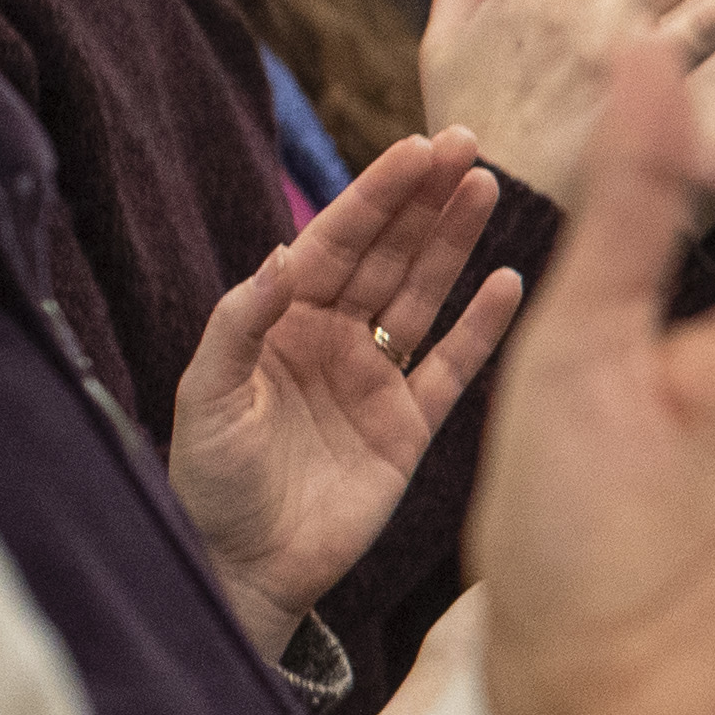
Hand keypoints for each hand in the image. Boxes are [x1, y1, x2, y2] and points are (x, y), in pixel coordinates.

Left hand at [169, 126, 521, 644]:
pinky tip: (510, 282)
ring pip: (426, 296)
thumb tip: (283, 256)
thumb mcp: (205, 397)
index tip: (418, 149)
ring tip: (489, 189)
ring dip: (456, 243)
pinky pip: (454, 368)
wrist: (241, 569)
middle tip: (469, 145)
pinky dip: (484, 327)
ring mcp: (377, 380)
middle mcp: (334, 339)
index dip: (378, 195)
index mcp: (282, 322)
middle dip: (426, 200)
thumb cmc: (208, 484)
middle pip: (390, 256)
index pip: (338, 242)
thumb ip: (239, 325)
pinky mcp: (411, 428)